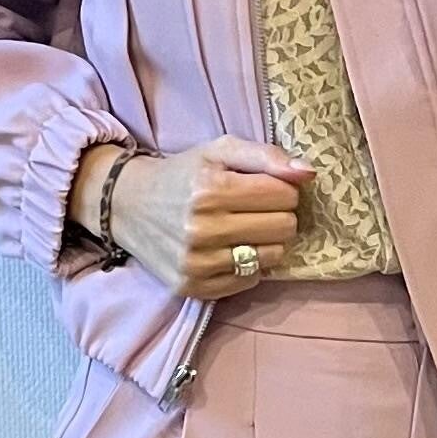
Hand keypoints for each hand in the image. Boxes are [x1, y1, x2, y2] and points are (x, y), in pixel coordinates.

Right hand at [73, 135, 312, 296]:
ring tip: (242, 229)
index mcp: (210, 189)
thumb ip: (267, 156)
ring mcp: (196, 263)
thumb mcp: (220, 151)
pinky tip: (228, 249)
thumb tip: (309, 173)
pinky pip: (250, 281)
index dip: (281, 189)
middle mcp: (201, 229)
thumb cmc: (182, 175)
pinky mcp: (192, 287)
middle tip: (253, 209)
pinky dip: (248, 265)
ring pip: (272, 257)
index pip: (286, 196)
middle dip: (277, 215)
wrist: (127, 205)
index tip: (262, 187)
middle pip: (285, 228)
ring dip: (266, 242)